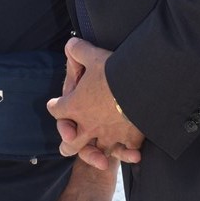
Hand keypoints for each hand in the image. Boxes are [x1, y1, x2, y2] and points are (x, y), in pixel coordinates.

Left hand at [48, 39, 144, 169]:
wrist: (144, 83)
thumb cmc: (115, 70)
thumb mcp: (93, 55)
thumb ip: (78, 50)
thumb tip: (71, 44)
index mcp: (75, 106)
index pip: (56, 110)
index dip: (56, 106)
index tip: (57, 104)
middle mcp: (88, 125)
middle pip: (70, 144)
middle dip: (69, 143)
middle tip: (71, 140)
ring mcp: (109, 135)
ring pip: (97, 153)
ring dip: (97, 154)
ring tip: (100, 156)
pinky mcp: (130, 139)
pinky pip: (126, 152)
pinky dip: (128, 153)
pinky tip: (131, 152)